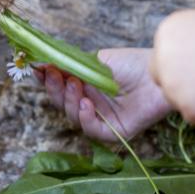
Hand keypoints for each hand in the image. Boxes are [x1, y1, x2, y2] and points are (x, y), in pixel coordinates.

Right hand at [37, 48, 172, 141]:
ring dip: (69, 101)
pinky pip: (92, 130)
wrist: (158, 73)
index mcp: (88, 86)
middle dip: (54, 89)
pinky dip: (85, 118)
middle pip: (63, 103)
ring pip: (74, 117)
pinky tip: (86, 104)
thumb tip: (43, 62)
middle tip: (52, 74)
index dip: (47, 80)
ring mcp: (104, 119)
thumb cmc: (132, 63)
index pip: (61, 87)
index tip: (36, 69)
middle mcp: (94, 104)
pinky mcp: (116, 132)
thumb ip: (70, 65)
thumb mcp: (96, 61)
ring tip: (75, 85)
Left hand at [150, 8, 194, 126]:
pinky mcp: (188, 108)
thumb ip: (194, 43)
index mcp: (167, 31)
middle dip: (182, 85)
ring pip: (179, 101)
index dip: (183, 65)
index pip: (163, 56)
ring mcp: (172, 84)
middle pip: (162, 79)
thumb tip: (194, 61)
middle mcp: (162, 57)